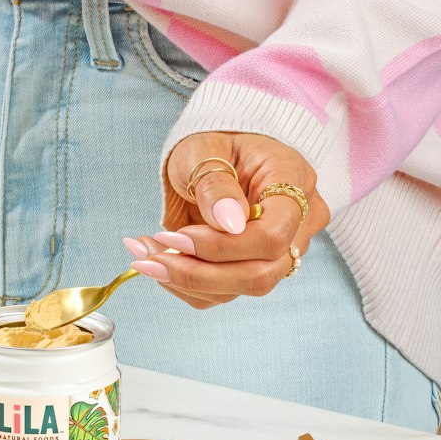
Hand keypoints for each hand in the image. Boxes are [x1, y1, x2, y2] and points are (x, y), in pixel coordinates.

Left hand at [124, 132, 329, 308]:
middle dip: (198, 273)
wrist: (211, 158)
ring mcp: (279, 254)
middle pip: (260, 274)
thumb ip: (217, 184)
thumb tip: (230, 224)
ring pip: (237, 290)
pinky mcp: (252, 270)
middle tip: (149, 259)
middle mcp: (297, 226)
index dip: (222, 246)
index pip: (273, 236)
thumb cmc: (212, 146)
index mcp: (295, 184)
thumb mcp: (205, 150)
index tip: (175, 237)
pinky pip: (220, 293)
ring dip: (182, 279)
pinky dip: (182, 284)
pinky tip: (155, 260)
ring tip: (143, 255)